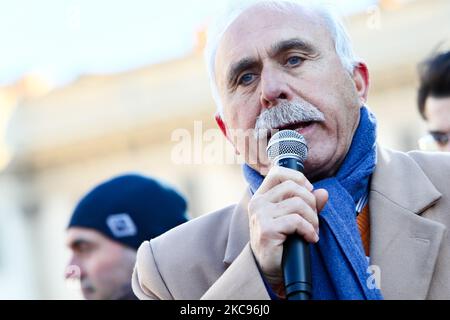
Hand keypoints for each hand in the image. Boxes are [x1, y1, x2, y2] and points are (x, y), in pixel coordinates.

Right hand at [247, 166, 327, 295]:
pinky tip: (310, 239)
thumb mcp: (293, 219)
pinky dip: (309, 230)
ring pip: (298, 204)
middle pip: (293, 186)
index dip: (298, 178)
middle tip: (313, 219)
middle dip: (310, 202)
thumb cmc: (280, 243)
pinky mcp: (267, 229)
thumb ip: (307, 204)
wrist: (266, 269)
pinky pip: (297, 221)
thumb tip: (323, 193)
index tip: (308, 192)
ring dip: (312, 219)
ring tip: (312, 230)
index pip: (278, 172)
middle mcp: (258, 202)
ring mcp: (260, 215)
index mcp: (262, 196)